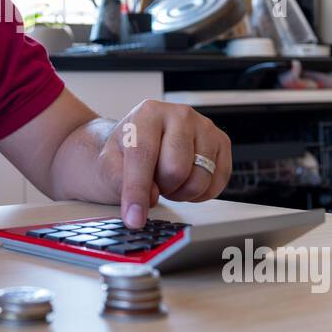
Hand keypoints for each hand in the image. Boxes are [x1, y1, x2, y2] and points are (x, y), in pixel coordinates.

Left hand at [96, 100, 231, 227]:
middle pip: (176, 170)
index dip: (137, 191)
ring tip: (169, 179)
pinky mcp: (222, 143)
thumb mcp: (109, 163)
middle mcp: (180, 115)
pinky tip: (185, 181)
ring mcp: (205, 127)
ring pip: (199, 180)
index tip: (134, 218)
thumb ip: (121, 181)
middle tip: (154, 181)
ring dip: (181, 191)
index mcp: (148, 113)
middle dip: (162, 187)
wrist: (142, 140)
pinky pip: (217, 183)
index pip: (143, 156)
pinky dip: (199, 193)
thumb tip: (150, 197)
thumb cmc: (126, 151)